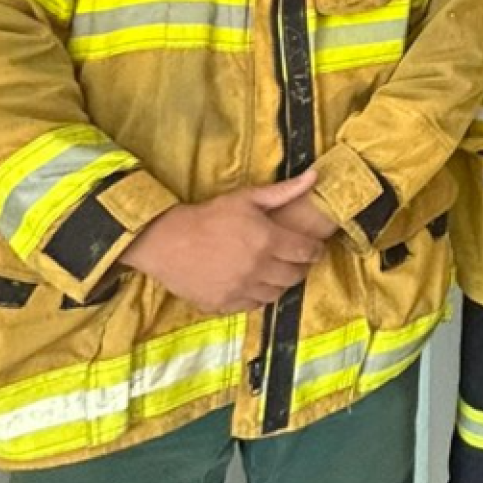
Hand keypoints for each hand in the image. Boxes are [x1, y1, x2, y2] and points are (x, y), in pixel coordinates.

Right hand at [120, 172, 327, 313]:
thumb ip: (283, 191)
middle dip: (301, 267)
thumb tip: (315, 177)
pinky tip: (254, 284)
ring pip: (277, 293)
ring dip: (281, 283)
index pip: (307, 252)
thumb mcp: (246, 198)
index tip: (314, 248)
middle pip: (295, 275)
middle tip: (295, 260)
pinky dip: (259, 296)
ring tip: (275, 271)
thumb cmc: (209, 216)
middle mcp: (258, 268)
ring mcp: (241, 289)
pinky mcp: (225, 303)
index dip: (315, 250)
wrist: (167, 241)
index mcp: (267, 240)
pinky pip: (254, 305)